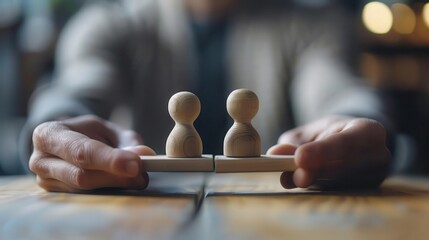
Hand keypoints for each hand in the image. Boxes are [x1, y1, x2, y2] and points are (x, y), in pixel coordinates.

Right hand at [29, 115, 155, 191]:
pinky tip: (123, 183)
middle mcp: (41, 160)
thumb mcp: (107, 129)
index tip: (135, 164)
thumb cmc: (88, 133)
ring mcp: (46, 182)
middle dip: (115, 176)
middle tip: (141, 173)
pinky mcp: (56, 196)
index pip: (80, 151)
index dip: (109, 159)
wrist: (68, 142)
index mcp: (49, 134)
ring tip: (137, 177)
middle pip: (81, 175)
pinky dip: (109, 191)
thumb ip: (126, 141)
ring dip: (115, 184)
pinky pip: (86, 198)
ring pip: (85, 190)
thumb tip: (144, 154)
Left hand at [267, 116, 390, 188]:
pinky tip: (297, 182)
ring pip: (337, 184)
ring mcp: (373, 180)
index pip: (348, 142)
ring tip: (290, 177)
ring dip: (312, 182)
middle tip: (294, 175)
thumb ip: (294, 143)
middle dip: (316, 173)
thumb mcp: (312, 132)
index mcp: (369, 132)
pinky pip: (335, 194)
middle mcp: (377, 157)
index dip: (323, 151)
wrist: (352, 145)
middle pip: (344, 168)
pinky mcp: (362, 196)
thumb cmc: (330, 134)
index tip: (300, 158)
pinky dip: (314, 189)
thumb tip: (275, 153)